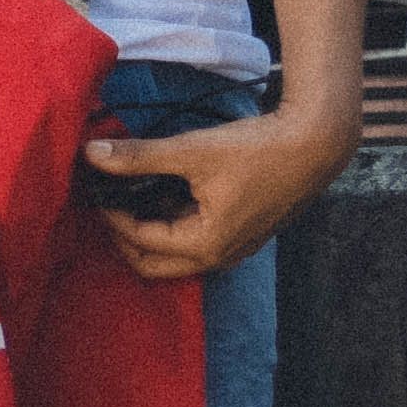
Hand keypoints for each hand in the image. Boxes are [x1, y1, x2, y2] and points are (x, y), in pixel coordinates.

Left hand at [81, 102, 353, 281]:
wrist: (316, 142)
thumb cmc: (257, 149)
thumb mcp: (191, 151)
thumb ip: (139, 156)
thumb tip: (90, 152)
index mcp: (206, 245)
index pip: (140, 241)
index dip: (111, 214)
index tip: (95, 187)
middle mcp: (221, 256)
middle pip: (154, 264)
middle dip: (125, 238)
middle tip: (108, 203)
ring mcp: (235, 247)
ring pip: (176, 253)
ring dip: (151, 230)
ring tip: (132, 194)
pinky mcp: (244, 232)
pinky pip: (197, 239)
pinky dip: (175, 222)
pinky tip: (165, 190)